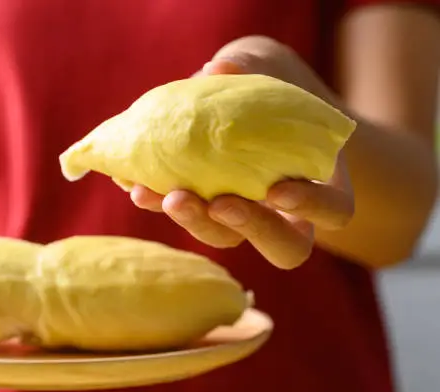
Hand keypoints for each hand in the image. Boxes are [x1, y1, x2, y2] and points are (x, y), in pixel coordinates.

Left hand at [131, 36, 354, 269]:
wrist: (248, 98)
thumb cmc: (272, 83)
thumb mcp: (270, 64)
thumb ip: (253, 66)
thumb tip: (219, 70)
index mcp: (322, 180)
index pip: (334, 211)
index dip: (312, 207)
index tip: (278, 190)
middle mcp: (286, 210)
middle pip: (282, 247)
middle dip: (248, 228)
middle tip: (218, 204)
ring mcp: (244, 214)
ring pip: (226, 237)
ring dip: (194, 222)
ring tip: (162, 196)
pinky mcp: (204, 207)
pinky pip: (187, 216)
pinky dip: (160, 203)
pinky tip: (137, 187)